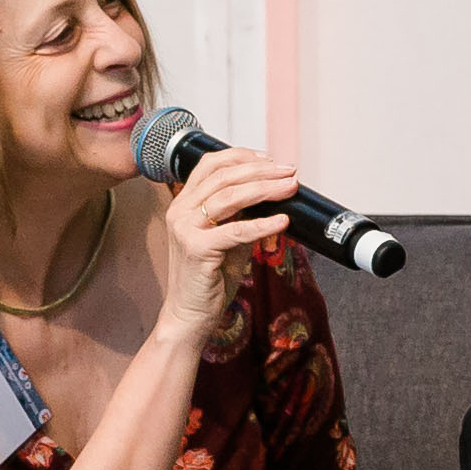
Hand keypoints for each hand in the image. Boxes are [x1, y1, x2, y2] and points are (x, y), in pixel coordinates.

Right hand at [145, 146, 301, 333]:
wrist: (190, 313)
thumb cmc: (210, 277)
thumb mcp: (228, 237)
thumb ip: (242, 215)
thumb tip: (273, 194)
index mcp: (184, 203)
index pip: (210, 164)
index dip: (242, 156)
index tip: (271, 159)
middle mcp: (180, 211)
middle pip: (224, 176)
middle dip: (261, 170)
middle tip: (290, 171)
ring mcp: (185, 229)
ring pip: (229, 197)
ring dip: (265, 188)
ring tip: (290, 187)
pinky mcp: (196, 249)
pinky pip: (236, 231)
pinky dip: (263, 224)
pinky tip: (283, 220)